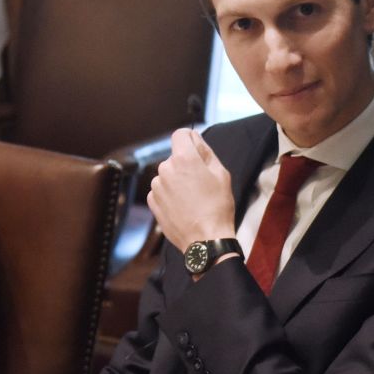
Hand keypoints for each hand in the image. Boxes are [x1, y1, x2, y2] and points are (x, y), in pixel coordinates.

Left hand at [147, 129, 235, 254]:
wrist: (205, 240)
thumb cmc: (217, 207)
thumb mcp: (221, 174)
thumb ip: (205, 151)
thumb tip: (195, 138)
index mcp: (183, 159)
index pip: (180, 134)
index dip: (190, 139)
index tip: (196, 149)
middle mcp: (165, 169)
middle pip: (175, 157)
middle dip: (186, 164)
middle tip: (201, 182)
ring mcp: (157, 186)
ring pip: (167, 174)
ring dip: (177, 180)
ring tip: (192, 198)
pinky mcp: (153, 201)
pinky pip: (162, 189)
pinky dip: (170, 194)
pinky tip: (183, 206)